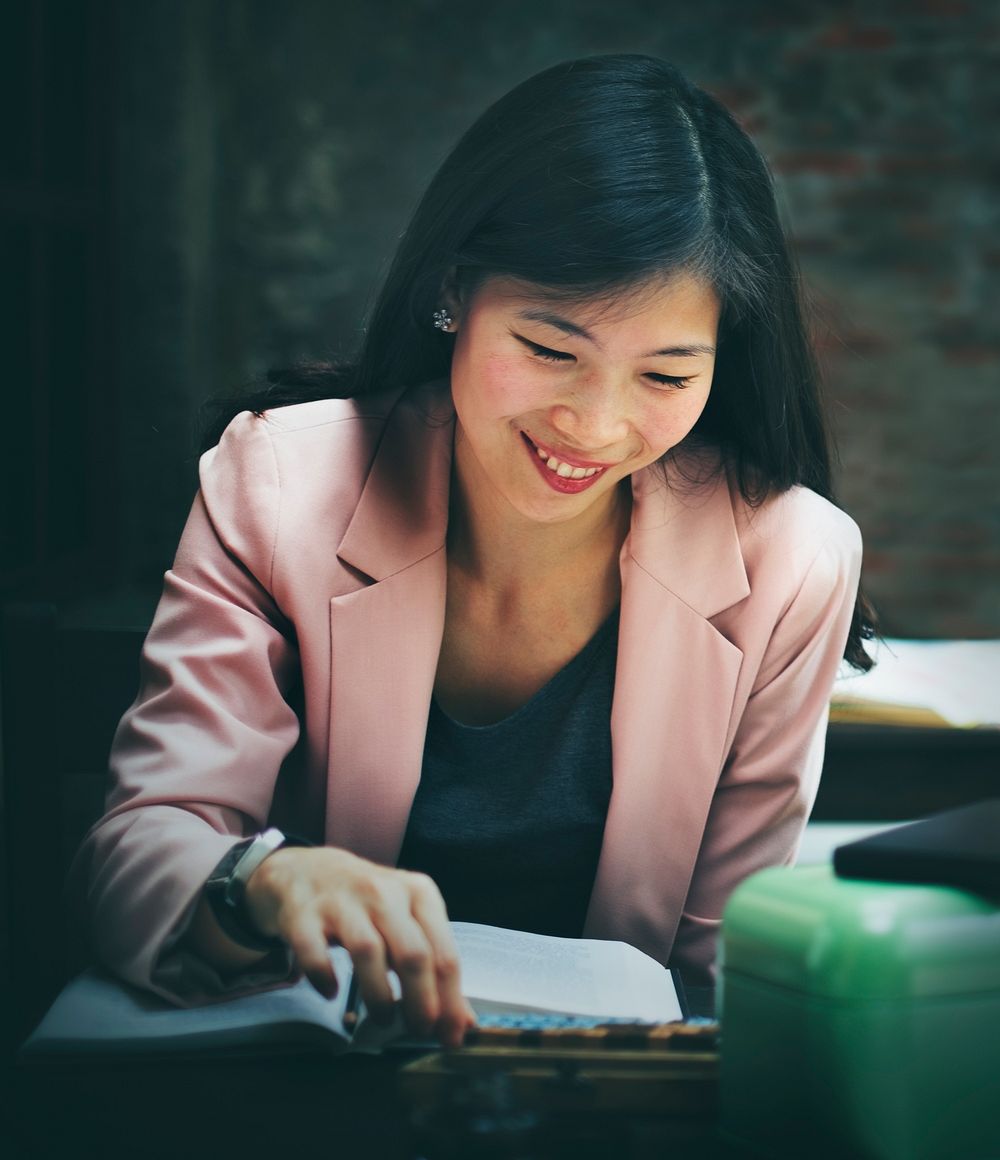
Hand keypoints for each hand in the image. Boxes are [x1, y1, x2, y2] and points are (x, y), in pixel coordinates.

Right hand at [243, 845, 475, 1047]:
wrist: (307, 870)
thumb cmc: (368, 904)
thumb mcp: (408, 922)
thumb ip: (435, 967)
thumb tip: (464, 1022)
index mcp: (418, 893)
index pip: (444, 954)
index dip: (450, 1002)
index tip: (450, 1037)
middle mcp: (383, 892)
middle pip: (412, 954)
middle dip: (421, 1002)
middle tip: (419, 1031)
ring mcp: (342, 902)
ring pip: (368, 951)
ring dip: (379, 995)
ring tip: (383, 1018)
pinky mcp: (304, 915)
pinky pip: (314, 952)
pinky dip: (324, 977)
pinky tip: (331, 992)